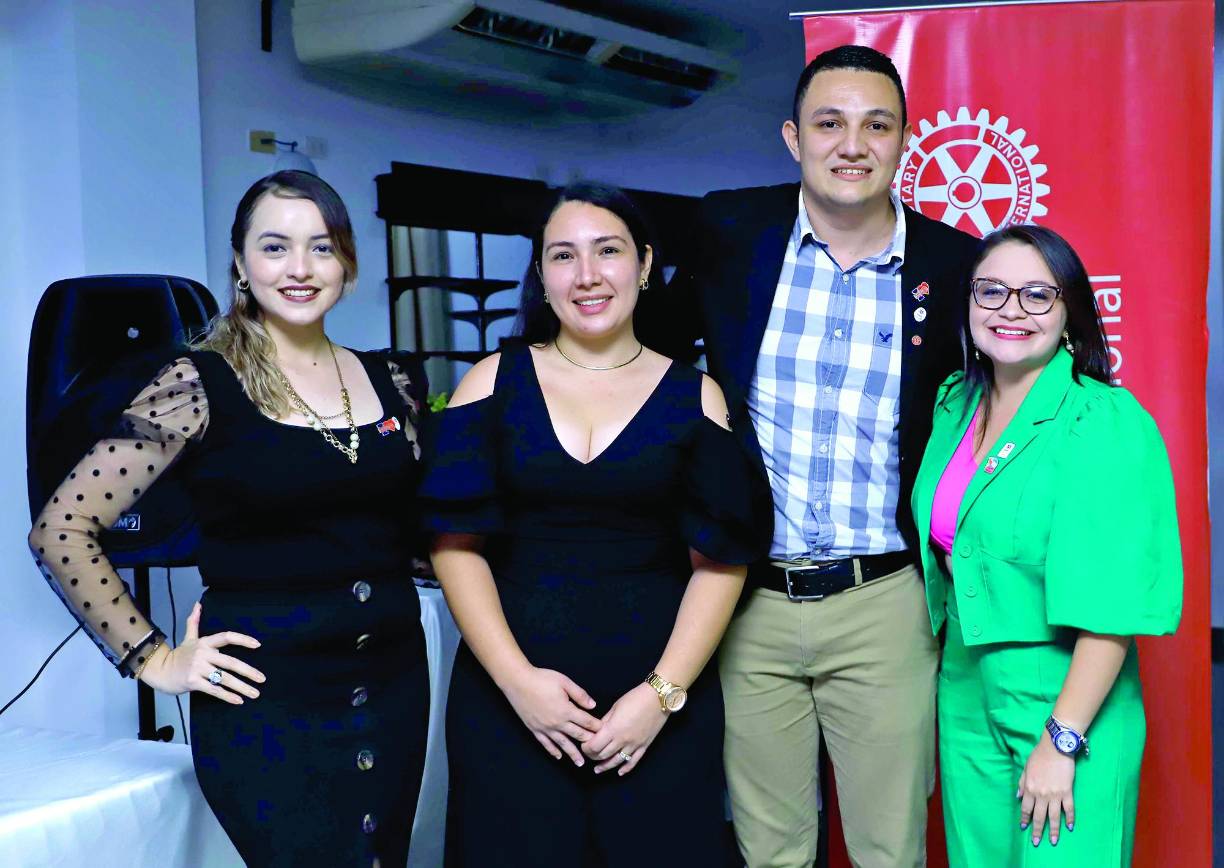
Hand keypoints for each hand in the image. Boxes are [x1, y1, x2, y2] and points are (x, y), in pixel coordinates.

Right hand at [139, 602, 264, 704]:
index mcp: (205, 643)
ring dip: (242, 687)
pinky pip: (214, 689)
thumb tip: (197, 605)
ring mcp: (198, 668)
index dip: (243, 639)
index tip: (257, 645)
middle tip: (262, 678)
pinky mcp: (193, 682)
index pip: (227, 637)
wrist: (159, 671)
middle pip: (230, 662)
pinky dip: (227, 696)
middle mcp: (203, 654)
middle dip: (248, 671)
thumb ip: (194, 622)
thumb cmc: (178, 656)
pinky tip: (238, 700)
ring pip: (224, 678)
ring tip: (255, 693)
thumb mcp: (188, 638)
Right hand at [502, 667, 600, 765]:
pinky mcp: (534, 729)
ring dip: (572, 754)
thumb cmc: (541, 679)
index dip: (596, 727)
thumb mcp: (564, 682)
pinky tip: (558, 756)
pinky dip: (553, 751)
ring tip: (580, 763)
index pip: (586, 721)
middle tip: (598, 752)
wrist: (518, 682)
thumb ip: (579, 695)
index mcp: (566, 710)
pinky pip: (545, 743)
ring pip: (562, 744)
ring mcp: (545, 728)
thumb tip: (593, 705)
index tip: (605, 732)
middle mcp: (557, 722)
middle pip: (576, 735)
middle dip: (588, 743)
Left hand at [584, 683, 668, 775]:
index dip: (586, 748)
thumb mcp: (615, 707)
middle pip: (603, 755)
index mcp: (613, 729)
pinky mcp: (644, 746)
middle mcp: (622, 740)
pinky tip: (619, 772)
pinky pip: (634, 762)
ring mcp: (634, 745)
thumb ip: (605, 721)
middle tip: (589, 754)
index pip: (594, 746)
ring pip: (616, 761)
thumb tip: (597, 730)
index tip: (584, 744)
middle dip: (593, 756)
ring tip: (598, 769)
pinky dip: (626, 769)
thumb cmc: (635, 698)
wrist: (658, 698)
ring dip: (605, 766)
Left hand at [1018, 734, 1076, 846]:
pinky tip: (1069, 827)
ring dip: (1054, 830)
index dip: (1025, 818)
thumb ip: (1022, 784)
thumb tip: (1018, 797)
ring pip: (1054, 816)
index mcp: (1030, 788)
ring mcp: (1055, 795)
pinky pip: (1069, 809)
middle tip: (1037, 843)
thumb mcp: (1026, 769)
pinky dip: (1070, 818)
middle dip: (1038, 830)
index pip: (1026, 808)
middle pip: (1039, 816)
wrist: (1056, 748)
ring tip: (1054, 841)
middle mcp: (1041, 794)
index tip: (1024, 828)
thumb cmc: (1039, 756)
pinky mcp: (1067, 792)